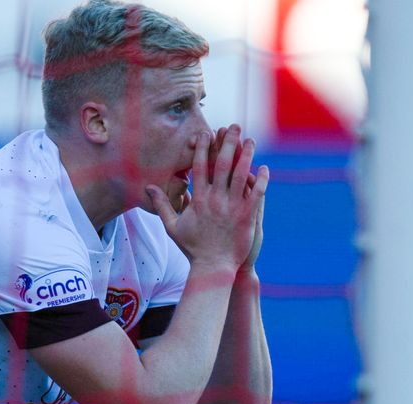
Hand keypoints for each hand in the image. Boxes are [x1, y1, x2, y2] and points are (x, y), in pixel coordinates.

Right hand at [147, 124, 268, 270]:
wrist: (213, 267)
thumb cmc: (192, 248)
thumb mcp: (172, 226)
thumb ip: (161, 205)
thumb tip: (147, 187)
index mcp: (198, 200)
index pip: (200, 167)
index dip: (204, 148)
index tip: (207, 133)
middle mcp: (215, 200)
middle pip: (222, 165)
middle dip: (228, 143)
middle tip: (234, 126)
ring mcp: (232, 207)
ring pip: (241, 175)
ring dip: (246, 155)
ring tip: (251, 140)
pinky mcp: (246, 216)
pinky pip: (256, 193)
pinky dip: (261, 179)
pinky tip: (264, 167)